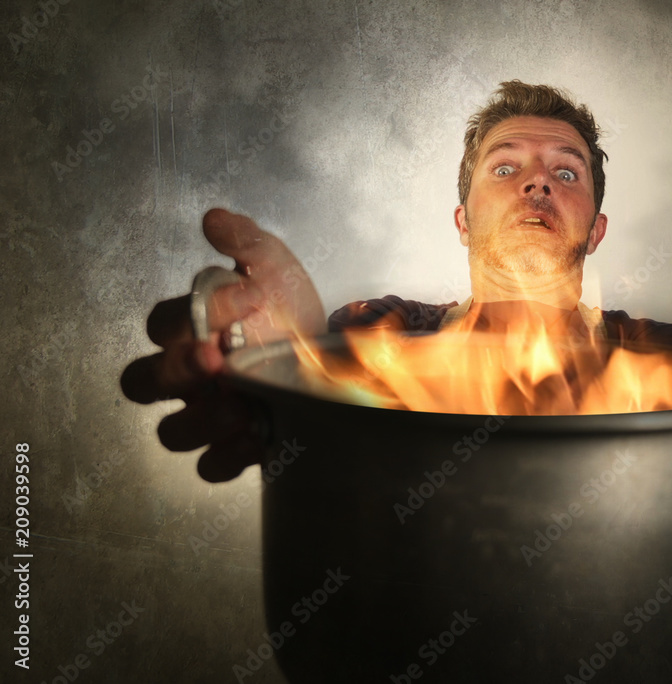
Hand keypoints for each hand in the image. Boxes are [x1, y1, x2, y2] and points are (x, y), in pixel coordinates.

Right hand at [120, 209, 324, 480]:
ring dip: (201, 420)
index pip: (162, 323)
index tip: (250, 295)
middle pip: (145, 382)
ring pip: (172, 431)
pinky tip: (257, 434)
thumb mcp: (274, 268)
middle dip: (176, 371)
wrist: (334, 352)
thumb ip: (245, 241)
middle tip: (216, 358)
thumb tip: (215, 220)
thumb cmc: (289, 312)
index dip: (195, 311)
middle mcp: (189, 375)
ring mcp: (208, 413)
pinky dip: (227, 456)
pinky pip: (211, 465)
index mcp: (188, 330)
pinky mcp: (236, 446)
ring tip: (241, 403)